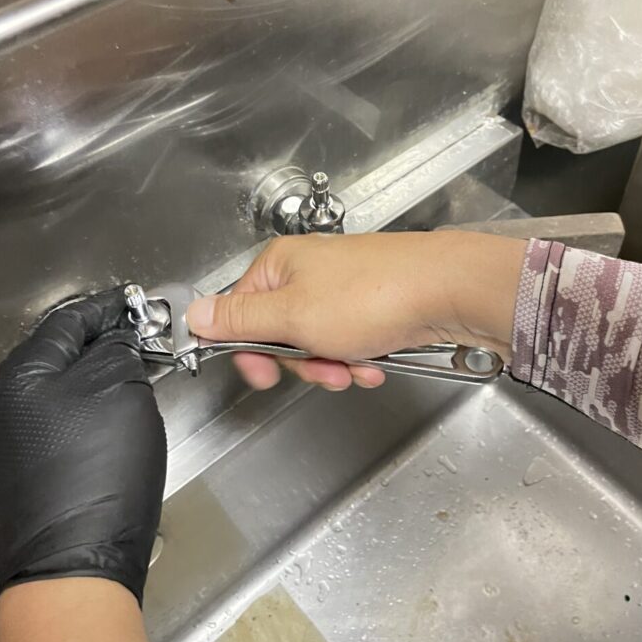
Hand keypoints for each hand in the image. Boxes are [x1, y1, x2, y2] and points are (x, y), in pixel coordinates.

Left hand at [0, 288, 165, 605]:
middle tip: (142, 337)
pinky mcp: (28, 474)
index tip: (135, 303)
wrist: (75, 560)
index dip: (109, 307)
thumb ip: (118, 349)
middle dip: (102, 343)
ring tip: (136, 377)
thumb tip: (117, 339)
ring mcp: (14, 442)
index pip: (70, 320)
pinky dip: (89, 411)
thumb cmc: (98, 472)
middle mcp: (8, 405)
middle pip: (60, 355)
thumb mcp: (121, 388)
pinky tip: (115, 420)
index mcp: (23, 374)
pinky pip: (61, 423)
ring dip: (96, 378)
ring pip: (60, 390)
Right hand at [187, 231, 525, 391]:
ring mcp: (342, 287)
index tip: (265, 375)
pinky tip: (377, 363)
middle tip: (325, 369)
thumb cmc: (373, 296)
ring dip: (333, 364)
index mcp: (280, 266)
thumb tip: (194, 314)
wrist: (447, 290)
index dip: (250, 351)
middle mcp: (308, 271)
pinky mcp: (371, 303)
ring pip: (316, 341)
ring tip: (357, 368)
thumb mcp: (293, 316)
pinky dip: (359, 357)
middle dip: (302, 361)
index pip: (240, 314)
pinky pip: (349, 340)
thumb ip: (240, 320)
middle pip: (280, 332)